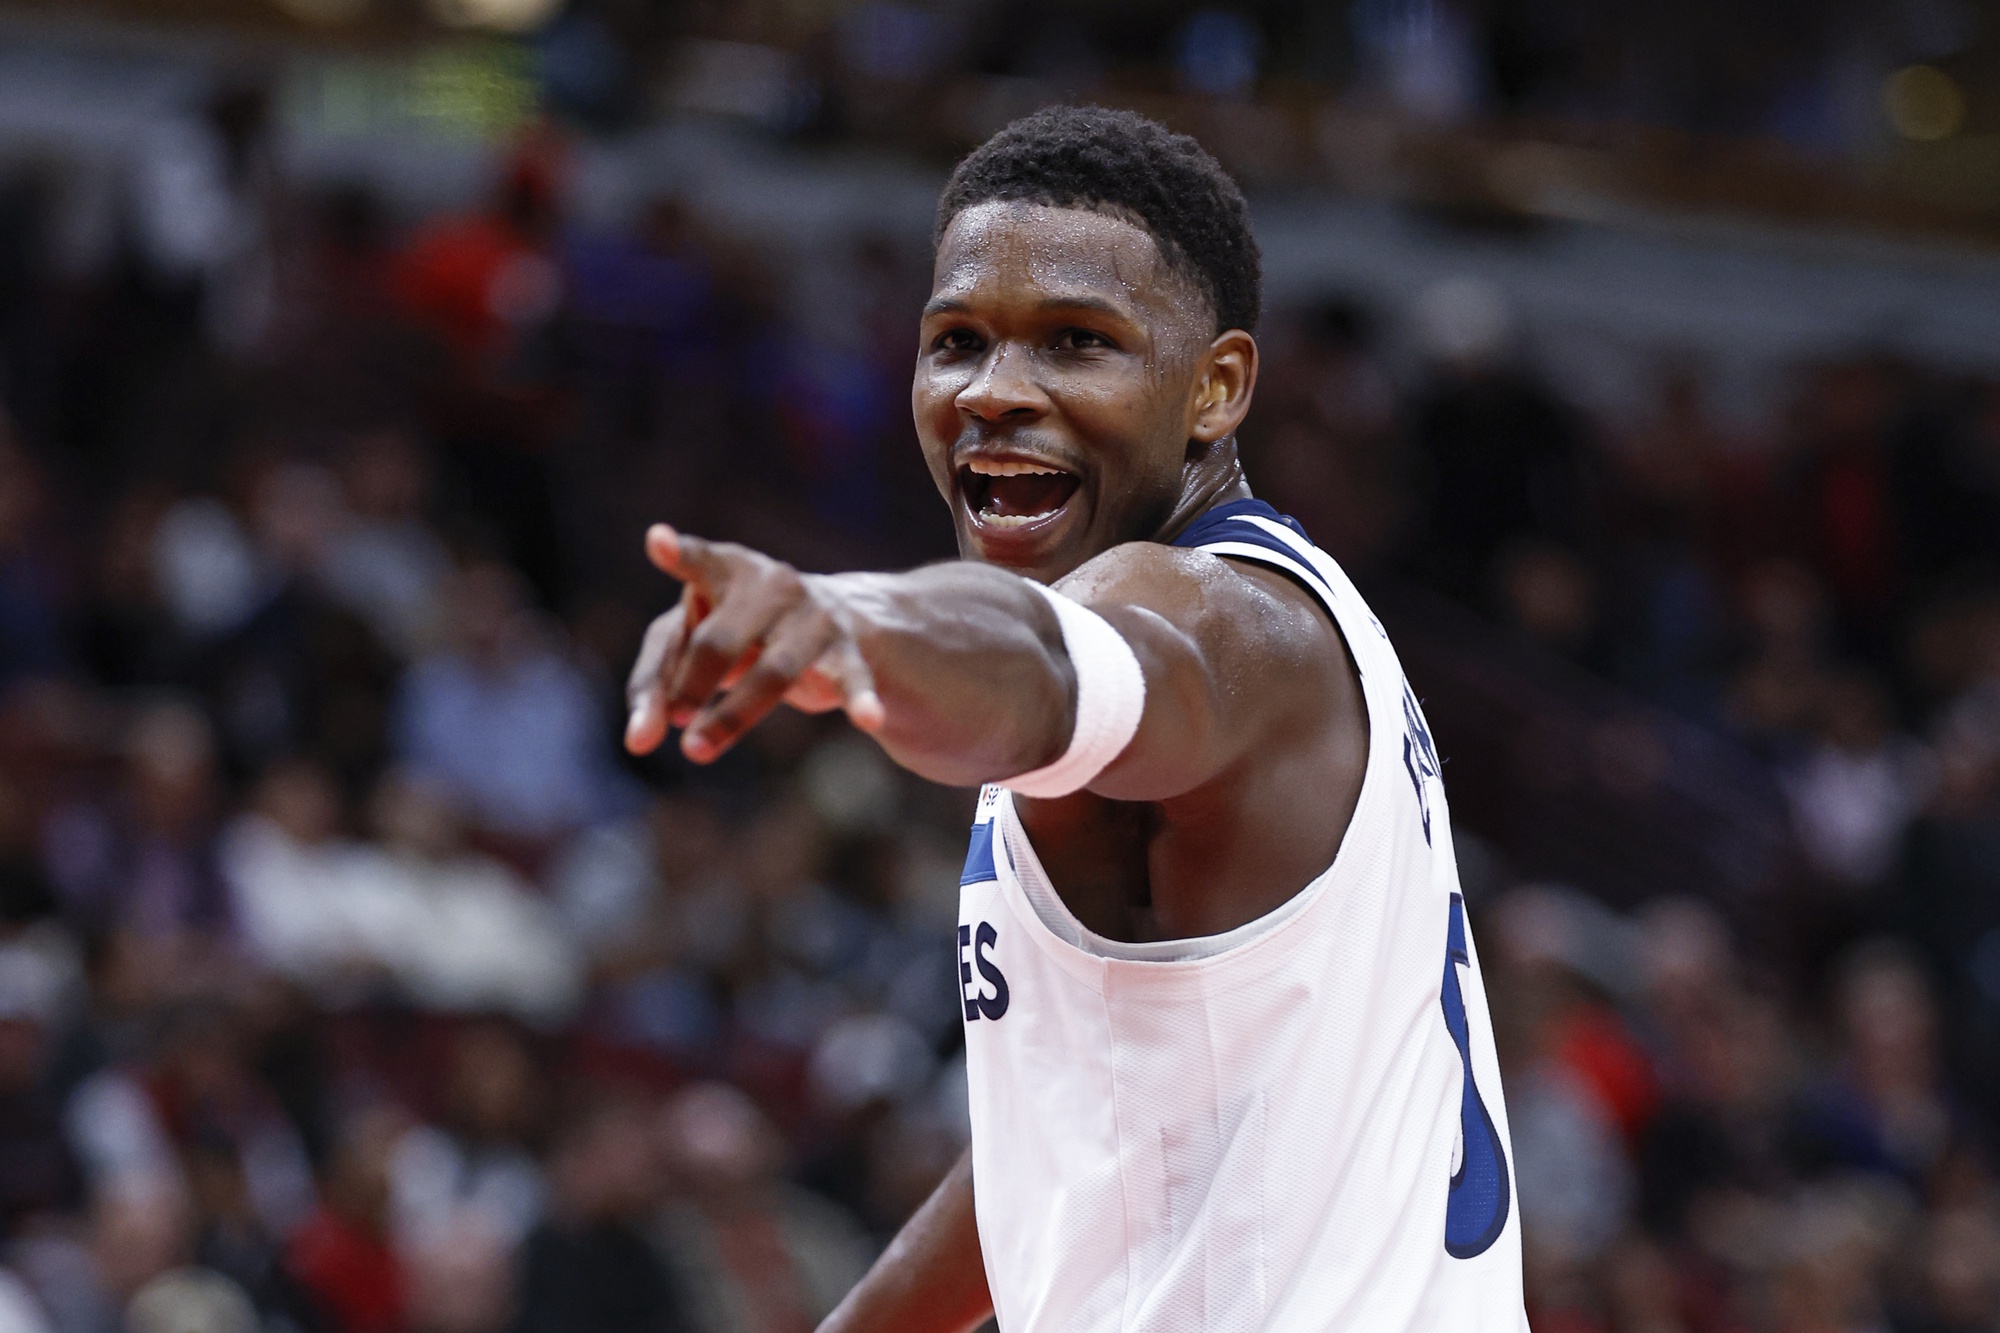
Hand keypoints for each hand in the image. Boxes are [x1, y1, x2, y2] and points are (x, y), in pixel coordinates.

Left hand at [624, 524, 884, 762]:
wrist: (830, 616)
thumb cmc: (737, 628)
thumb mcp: (689, 642)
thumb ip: (654, 683)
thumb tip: (637, 742)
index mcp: (727, 569)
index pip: (700, 563)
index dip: (681, 555)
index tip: (658, 543)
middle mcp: (772, 584)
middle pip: (719, 640)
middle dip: (691, 686)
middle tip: (673, 721)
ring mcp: (813, 616)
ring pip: (773, 671)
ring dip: (732, 715)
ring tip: (695, 751)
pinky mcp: (847, 650)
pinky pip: (852, 679)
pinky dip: (860, 699)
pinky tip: (869, 719)